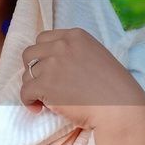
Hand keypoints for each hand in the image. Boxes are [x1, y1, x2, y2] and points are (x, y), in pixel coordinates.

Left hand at [19, 28, 144, 129]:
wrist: (119, 108)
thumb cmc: (112, 88)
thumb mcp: (96, 56)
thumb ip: (74, 52)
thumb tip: (50, 61)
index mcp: (75, 35)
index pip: (43, 38)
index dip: (42, 56)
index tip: (48, 70)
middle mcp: (62, 45)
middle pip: (30, 53)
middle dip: (33, 69)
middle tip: (43, 84)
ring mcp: (52, 64)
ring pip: (27, 74)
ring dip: (34, 87)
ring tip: (46, 100)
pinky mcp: (45, 84)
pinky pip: (25, 92)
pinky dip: (29, 101)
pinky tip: (39, 109)